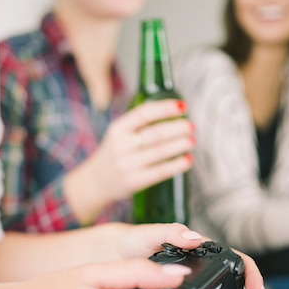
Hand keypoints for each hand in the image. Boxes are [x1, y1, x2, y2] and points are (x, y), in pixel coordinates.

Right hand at [64, 100, 193, 223]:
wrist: (96, 182)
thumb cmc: (114, 154)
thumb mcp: (118, 134)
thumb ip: (139, 124)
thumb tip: (173, 113)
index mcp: (117, 129)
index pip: (143, 114)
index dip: (165, 108)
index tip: (182, 106)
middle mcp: (121, 146)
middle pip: (155, 133)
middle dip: (177, 128)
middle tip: (191, 126)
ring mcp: (127, 165)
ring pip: (160, 151)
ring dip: (180, 144)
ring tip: (192, 140)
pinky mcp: (134, 181)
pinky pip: (160, 172)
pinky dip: (177, 165)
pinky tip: (188, 160)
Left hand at [96, 222, 264, 288]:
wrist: (104, 258)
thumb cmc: (130, 242)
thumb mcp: (148, 233)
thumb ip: (171, 232)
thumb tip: (196, 238)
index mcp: (197, 250)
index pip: (233, 260)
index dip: (249, 274)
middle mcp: (195, 270)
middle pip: (224, 284)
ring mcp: (185, 287)